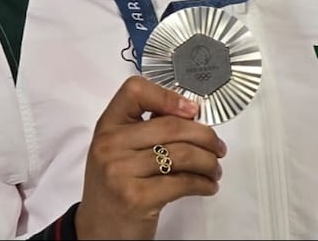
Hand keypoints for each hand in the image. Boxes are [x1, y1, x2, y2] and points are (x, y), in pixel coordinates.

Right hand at [75, 76, 226, 239]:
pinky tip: (207, 185)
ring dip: (209, 162)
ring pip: (183, 154)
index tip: (192, 110)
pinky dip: (204, 183)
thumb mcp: (120, 151)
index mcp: (107, 127)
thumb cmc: (116, 188)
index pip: (134, 91)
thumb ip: (146, 129)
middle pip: (172, 126)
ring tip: (214, 169)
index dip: (168, 96)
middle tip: (218, 147)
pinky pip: (183, 181)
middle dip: (205, 136)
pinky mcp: (136, 197)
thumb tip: (191, 113)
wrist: (99, 231)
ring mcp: (120, 172)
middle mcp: (110, 146)